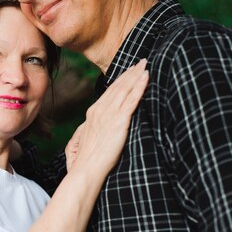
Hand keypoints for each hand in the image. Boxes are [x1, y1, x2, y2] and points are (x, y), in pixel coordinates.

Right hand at [66, 59, 147, 175]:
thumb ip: (92, 130)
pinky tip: (146, 77)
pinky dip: (139, 87)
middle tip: (140, 61)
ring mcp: (109, 115)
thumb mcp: (85, 140)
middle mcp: (100, 110)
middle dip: (130, 73)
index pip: (109, 92)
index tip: (129, 71)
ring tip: (145, 65)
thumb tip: (95, 127)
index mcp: (92, 114)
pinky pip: (132, 100)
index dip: (120, 80)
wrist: (86, 170)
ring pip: (125, 90)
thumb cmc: (85, 161)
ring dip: (136, 75)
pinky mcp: (119, 122)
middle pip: (117, 87)